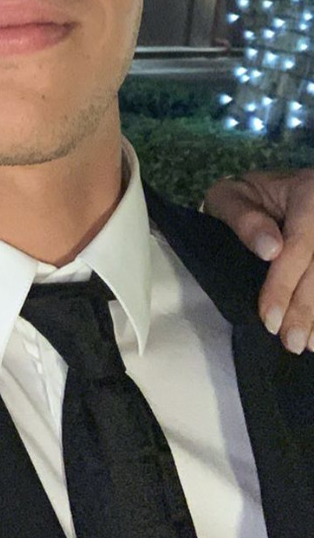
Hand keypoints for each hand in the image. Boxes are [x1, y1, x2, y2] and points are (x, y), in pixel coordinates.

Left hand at [203, 169, 313, 353]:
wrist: (274, 192)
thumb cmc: (246, 196)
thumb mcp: (231, 195)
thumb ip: (244, 218)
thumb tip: (270, 250)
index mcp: (308, 193)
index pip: (300, 245)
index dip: (284, 285)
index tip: (269, 319)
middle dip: (307, 308)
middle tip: (292, 343)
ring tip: (310, 345)